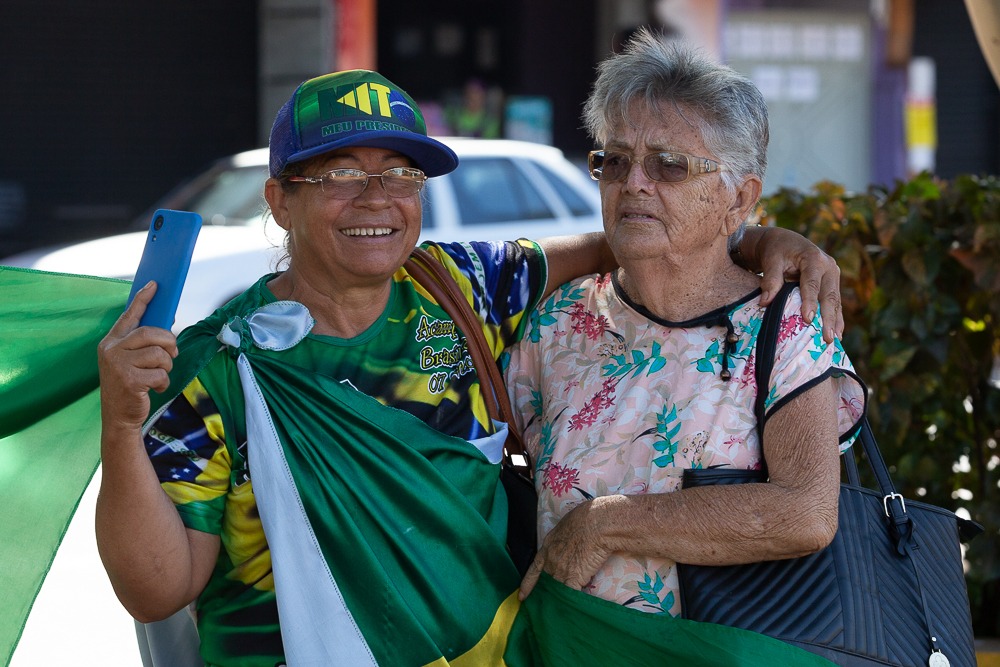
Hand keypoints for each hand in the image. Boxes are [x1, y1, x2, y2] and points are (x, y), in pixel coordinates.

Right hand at [97, 281, 178, 431]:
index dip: (143, 299)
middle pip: (151, 333)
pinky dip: (164, 383)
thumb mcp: (132, 361)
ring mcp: (118, 365)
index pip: (129, 315)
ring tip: (158, 375)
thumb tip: (168, 320)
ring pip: (159, 354)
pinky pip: (160, 374)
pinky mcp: (128, 380)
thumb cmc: (129, 385)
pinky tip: (155, 388)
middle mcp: (111, 350)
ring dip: (166, 367)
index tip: (155, 284)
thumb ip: (144, 342)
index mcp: (111, 342)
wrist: (118, 417)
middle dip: (169, 343)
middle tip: (172, 355)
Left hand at [519, 497, 612, 599]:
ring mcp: (562, 570)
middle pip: (546, 583)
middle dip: (545, 594)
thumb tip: (569, 542)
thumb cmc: (585, 518)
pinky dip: (572, 602)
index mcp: (548, 546)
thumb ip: (563, 539)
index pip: (534, 569)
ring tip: (557, 613)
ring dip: (559, 600)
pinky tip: (573, 608)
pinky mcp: (575, 577)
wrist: (596, 524)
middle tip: (542, 607)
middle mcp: (551, 560)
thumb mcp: (566, 526)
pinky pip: (571, 594)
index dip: (528, 584)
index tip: (522, 595)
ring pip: (557, 590)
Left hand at [752, 227, 842, 342]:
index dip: (810, 302)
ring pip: (835, 301)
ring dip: (835, 321)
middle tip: (827, 337)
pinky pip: (835, 302)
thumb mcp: (771, 260)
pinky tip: (837, 333)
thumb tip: (765, 303)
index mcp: (813, 258)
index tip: (808, 320)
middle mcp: (828, 266)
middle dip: (828, 318)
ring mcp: (832, 275)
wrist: (784, 241)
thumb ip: (770, 280)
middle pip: (829, 295)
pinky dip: (836, 318)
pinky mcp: (832, 283)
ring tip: (834, 340)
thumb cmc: (776, 250)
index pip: (812, 284)